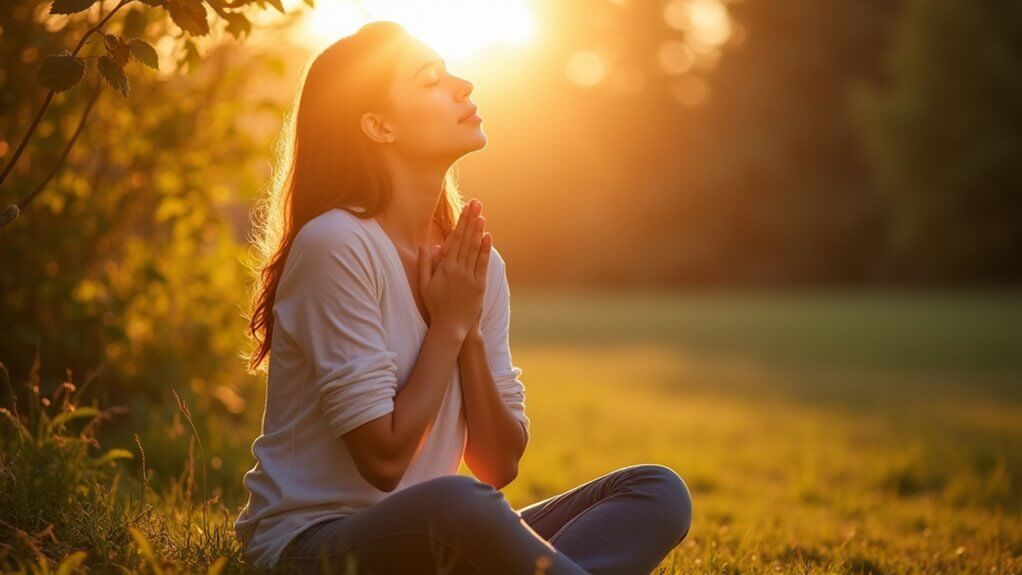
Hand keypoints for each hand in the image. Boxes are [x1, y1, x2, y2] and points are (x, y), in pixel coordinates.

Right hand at [417, 199, 490, 340]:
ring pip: (475, 249)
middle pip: (466, 240)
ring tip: (481, 215)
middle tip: (476, 203)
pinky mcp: (479, 285)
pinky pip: (483, 264)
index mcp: (445, 267)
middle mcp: (459, 269)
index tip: (465, 209)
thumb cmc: (435, 305)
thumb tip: (428, 246)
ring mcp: (471, 277)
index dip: (461, 223)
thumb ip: (425, 264)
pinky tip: (487, 237)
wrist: (451, 326)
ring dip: (479, 231)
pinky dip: (485, 250)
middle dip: (471, 220)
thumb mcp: (424, 285)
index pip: (455, 239)